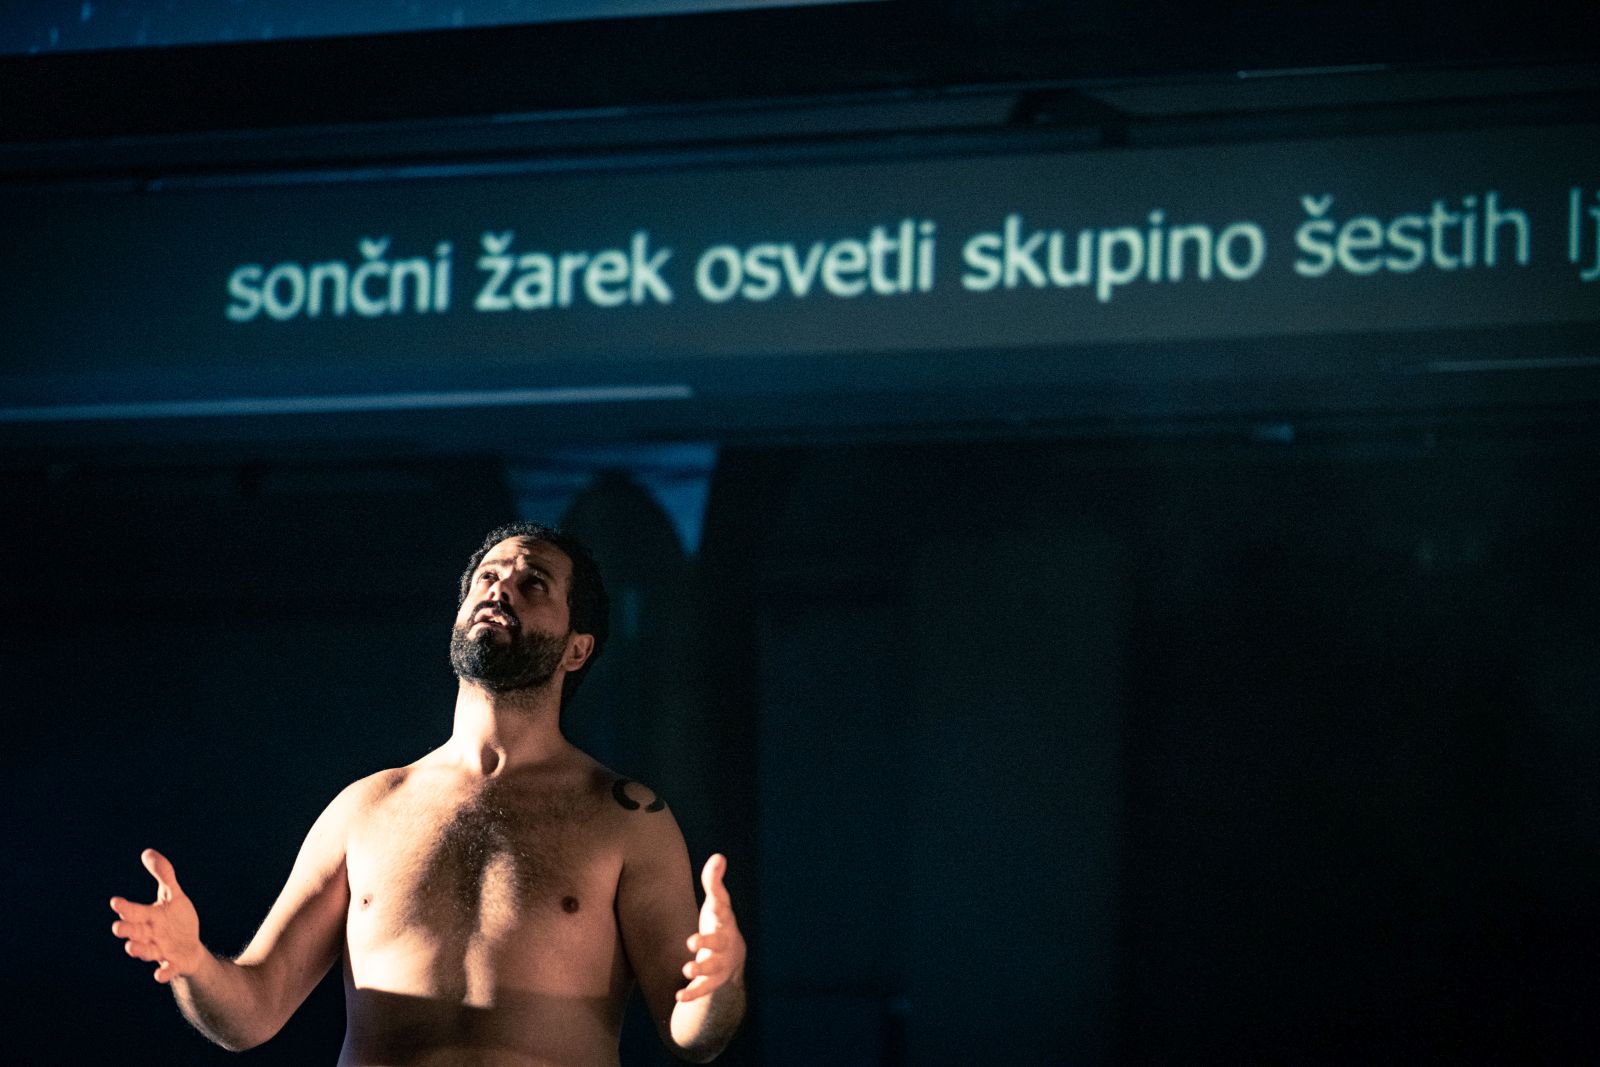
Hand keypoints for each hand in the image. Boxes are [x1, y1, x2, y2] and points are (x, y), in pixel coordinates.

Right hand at [110, 848, 205, 982]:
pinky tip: (159, 975)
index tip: (116, 902)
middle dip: (127, 929)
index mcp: (149, 918)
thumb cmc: (176, 921)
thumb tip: (147, 852)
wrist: (190, 949)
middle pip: (136, 932)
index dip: (126, 907)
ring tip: (131, 947)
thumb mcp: (173, 895)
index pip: (134, 911)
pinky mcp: (174, 963)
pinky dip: (163, 973)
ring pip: (147, 951)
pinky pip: (167, 970)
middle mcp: (151, 935)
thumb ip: (163, 874)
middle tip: (118, 927)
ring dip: (139, 950)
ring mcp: (161, 951)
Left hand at [677, 853, 745, 1002]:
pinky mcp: (712, 982)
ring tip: (686, 969)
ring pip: (712, 969)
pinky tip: (678, 996)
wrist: (732, 959)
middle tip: (691, 942)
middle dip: (707, 943)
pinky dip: (692, 994)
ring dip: (700, 969)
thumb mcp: (717, 904)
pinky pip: (703, 990)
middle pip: (718, 943)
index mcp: (725, 922)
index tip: (714, 902)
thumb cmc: (719, 924)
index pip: (724, 912)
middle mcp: (725, 943)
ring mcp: (720, 964)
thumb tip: (719, 855)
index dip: (719, 907)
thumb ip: (714, 882)